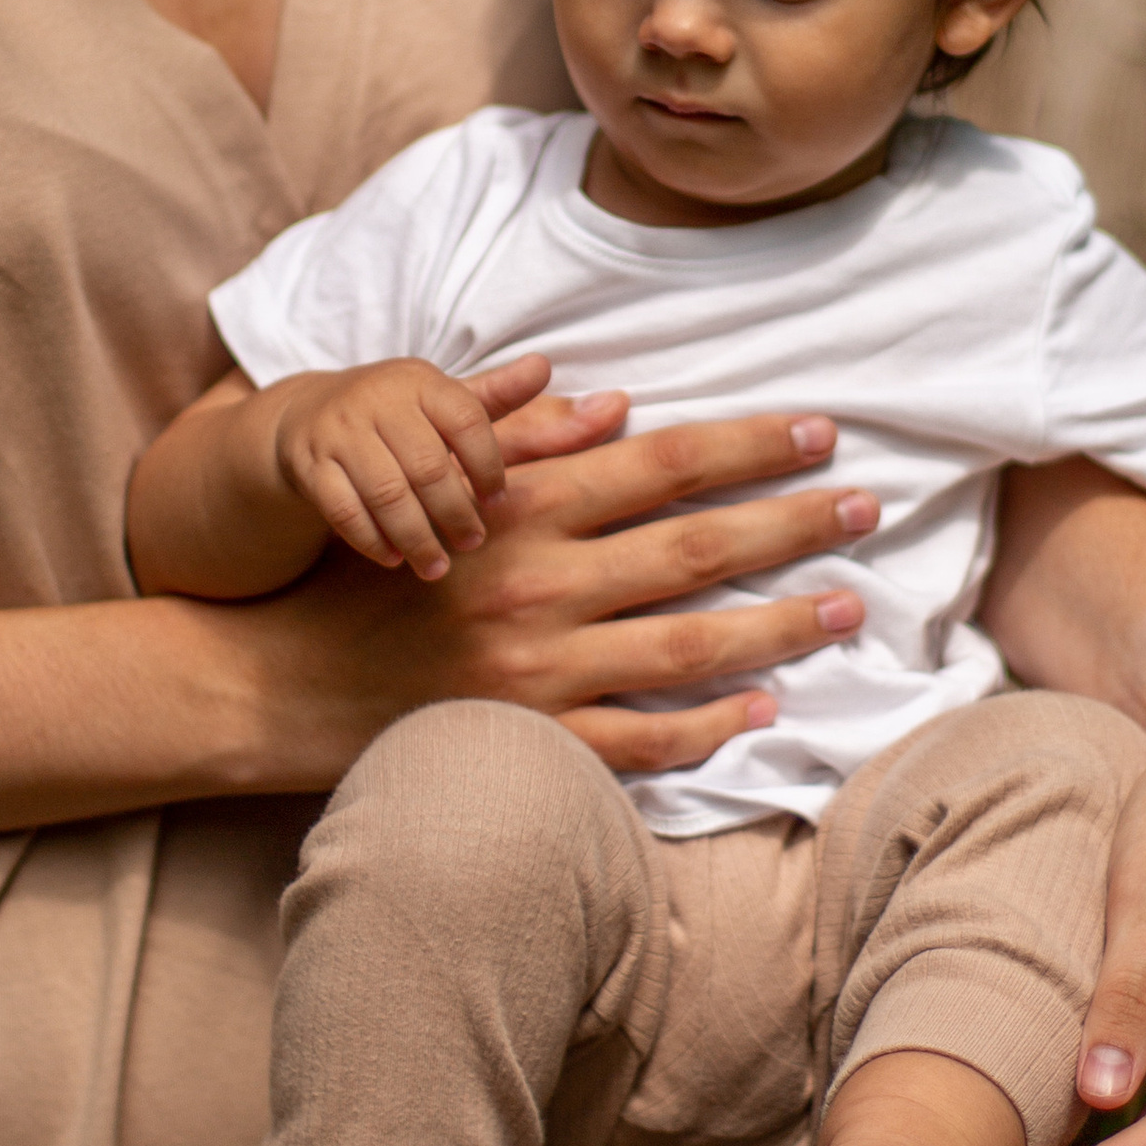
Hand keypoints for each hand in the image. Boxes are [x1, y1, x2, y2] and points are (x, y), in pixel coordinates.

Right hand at [246, 411, 878, 786]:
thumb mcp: (433, 486)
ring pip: (693, 647)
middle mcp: (542, 586)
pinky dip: (711, 727)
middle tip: (868, 505)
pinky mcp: (535, 743)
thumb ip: (522, 440)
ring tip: (847, 606)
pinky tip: (764, 705)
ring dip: (781, 625)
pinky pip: (646, 741)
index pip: (663, 465)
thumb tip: (615, 402)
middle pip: (699, 548)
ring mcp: (543, 673)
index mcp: (521, 509)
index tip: (820, 429)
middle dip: (795, 523)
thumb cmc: (361, 571)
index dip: (751, 444)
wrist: (276, 680)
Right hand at [270, 355, 572, 577]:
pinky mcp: (308, 462)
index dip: (490, 466)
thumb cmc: (406, 423)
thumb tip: (614, 405)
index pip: (470, 421)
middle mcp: (381, 397)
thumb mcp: (459, 413)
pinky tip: (391, 559)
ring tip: (436, 567)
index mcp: (426, 382)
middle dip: (454, 512)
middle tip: (473, 547)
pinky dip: (370, 538)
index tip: (501, 502)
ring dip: (415, 534)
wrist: (306, 423)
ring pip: (385, 490)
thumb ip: (529, 418)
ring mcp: (340, 430)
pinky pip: (341, 507)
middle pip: (429, 464)